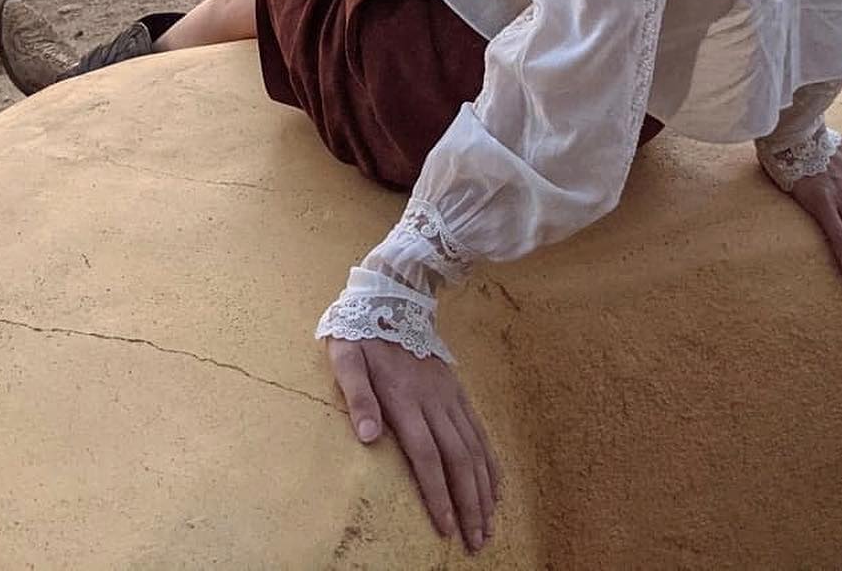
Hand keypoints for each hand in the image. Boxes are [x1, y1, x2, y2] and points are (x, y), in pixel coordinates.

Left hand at [326, 337, 499, 554]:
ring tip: (489, 526)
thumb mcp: (346, 359)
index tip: (447, 528)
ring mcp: (449, 396)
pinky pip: (479, 431)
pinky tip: (495, 488)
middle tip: (476, 542)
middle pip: (458, 460)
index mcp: (405, 398)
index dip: (439, 494)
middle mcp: (434, 401)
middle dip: (469, 504)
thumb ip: (357, 397)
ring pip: (474, 449)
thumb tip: (368, 438)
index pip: (427, 456)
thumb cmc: (361, 336)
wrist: (390, 298)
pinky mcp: (456, 391)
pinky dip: (490, 463)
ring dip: (484, 490)